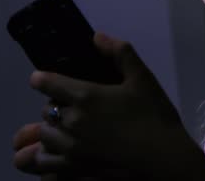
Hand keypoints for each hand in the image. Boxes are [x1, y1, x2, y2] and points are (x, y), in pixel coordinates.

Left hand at [13, 33, 204, 179]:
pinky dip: (46, 159)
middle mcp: (72, 123)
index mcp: (85, 97)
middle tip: (67, 107)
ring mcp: (71, 151)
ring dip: (47, 133)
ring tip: (58, 133)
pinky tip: (55, 156)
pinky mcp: (75, 172)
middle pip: (47, 112)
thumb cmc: (155, 116)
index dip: (41, 79)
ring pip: (43, 140)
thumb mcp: (143, 79)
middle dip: (53, 106)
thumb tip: (97, 36)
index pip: (48, 83)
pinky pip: (46, 166)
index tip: (39, 79)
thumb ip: (121, 53)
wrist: (164, 159)